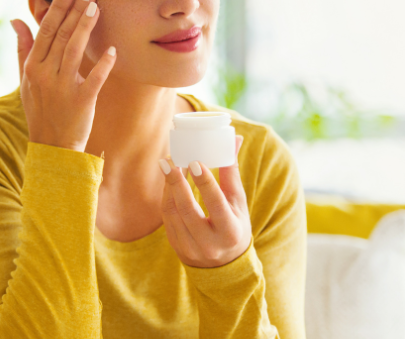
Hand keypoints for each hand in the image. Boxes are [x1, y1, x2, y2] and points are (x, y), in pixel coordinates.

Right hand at [10, 0, 116, 152]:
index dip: (57, 8)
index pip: (45, 31)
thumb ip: (22, 48)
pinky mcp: (81, 101)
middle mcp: (45, 74)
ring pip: (74, 51)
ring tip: (96, 6)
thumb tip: (15, 20)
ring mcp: (62, 88)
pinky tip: (113, 50)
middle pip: (61, 36)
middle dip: (75, 11)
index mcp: (32, 67)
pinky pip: (94, 79)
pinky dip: (103, 64)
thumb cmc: (40, 109)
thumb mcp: (25, 79)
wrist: (51, 146)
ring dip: (85, 27)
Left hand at [159, 136, 250, 267]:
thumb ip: (232, 172)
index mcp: (230, 232)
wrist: (224, 266)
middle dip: (177, 182)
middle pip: (188, 209)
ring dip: (169, 187)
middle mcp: (209, 244)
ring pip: (173, 213)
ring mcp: (190, 248)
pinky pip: (167, 219)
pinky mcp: (176, 247)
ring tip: (168, 164)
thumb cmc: (234, 225)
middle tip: (171, 159)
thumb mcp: (238, 203)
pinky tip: (168, 180)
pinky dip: (166, 197)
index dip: (205, 182)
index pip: (216, 204)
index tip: (194, 161)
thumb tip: (234, 138)